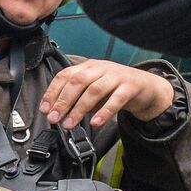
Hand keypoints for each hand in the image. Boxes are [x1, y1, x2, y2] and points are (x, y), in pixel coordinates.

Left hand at [39, 59, 175, 129]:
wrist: (146, 86)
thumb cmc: (116, 88)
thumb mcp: (94, 89)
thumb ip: (78, 98)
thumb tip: (57, 113)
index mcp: (89, 66)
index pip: (65, 75)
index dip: (52, 92)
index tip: (44, 109)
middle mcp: (101, 68)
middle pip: (78, 81)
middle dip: (63, 101)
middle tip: (54, 119)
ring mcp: (116, 76)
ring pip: (94, 90)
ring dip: (79, 109)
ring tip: (70, 124)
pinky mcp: (130, 86)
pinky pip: (116, 99)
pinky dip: (104, 112)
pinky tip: (96, 123)